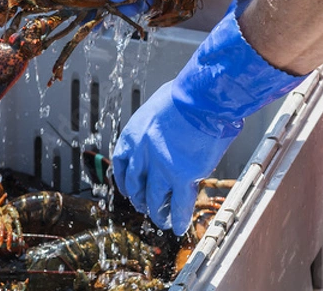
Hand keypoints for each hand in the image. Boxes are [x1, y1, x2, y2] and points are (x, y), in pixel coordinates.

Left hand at [112, 81, 235, 235]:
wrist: (202, 98)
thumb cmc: (186, 96)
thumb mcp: (159, 106)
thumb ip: (157, 125)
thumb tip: (166, 131)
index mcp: (133, 134)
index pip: (120, 163)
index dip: (123, 179)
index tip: (127, 188)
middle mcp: (141, 154)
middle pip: (135, 185)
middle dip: (139, 198)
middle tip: (145, 205)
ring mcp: (161, 167)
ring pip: (154, 199)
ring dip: (157, 213)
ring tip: (162, 220)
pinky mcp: (182, 176)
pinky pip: (179, 204)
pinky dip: (179, 218)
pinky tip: (179, 226)